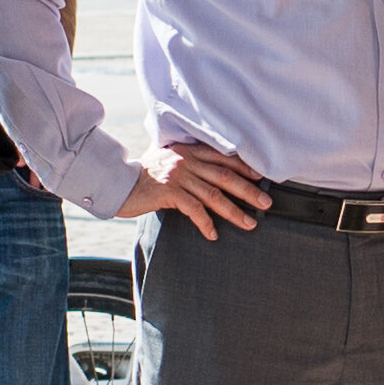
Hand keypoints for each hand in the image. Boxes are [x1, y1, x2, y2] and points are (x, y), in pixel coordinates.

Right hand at [123, 138, 267, 235]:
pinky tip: (213, 234)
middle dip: (248, 190)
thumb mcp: (168, 161)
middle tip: (266, 203)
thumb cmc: (145, 175)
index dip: (244, 167)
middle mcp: (186, 160)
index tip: (261, 177)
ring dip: (234, 211)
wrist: (117, 181)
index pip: (223, 157)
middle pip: (225, 176)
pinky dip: (205, 223)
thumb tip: (211, 173)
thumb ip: (188, 162)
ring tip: (249, 223)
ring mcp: (178, 175)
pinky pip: (194, 209)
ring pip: (213, 194)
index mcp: (189, 150)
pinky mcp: (168, 192)